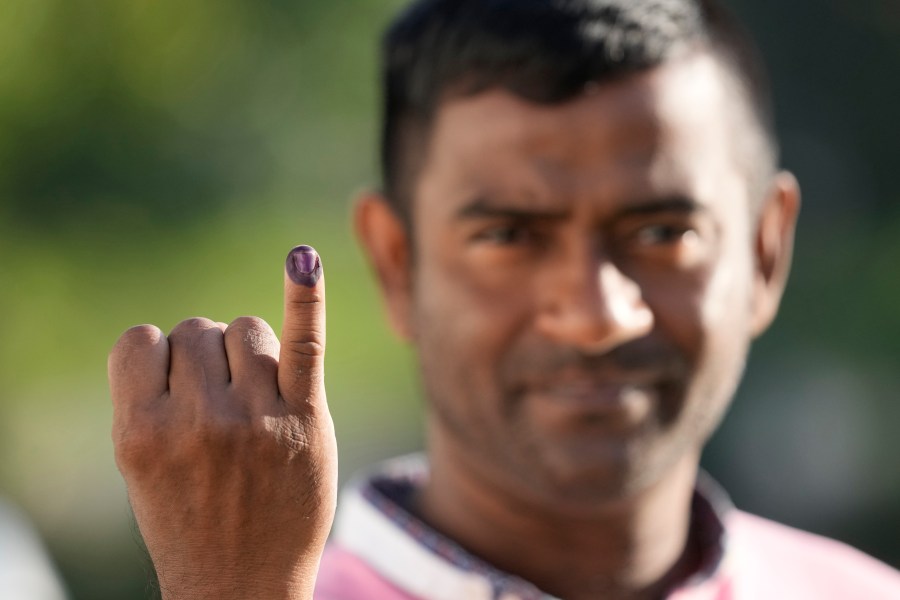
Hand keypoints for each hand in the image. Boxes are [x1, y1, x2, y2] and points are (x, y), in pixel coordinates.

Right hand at [109, 245, 336, 599]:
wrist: (242, 585)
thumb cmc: (190, 518)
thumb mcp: (142, 464)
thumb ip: (155, 395)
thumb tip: (202, 328)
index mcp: (139, 431)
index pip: (142, 340)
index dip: (159, 361)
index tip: (173, 396)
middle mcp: (197, 421)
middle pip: (200, 330)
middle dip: (207, 361)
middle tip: (219, 415)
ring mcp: (256, 418)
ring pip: (248, 327)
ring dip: (250, 353)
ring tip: (254, 402)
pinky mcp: (306, 419)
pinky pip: (303, 343)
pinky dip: (304, 297)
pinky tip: (303, 261)